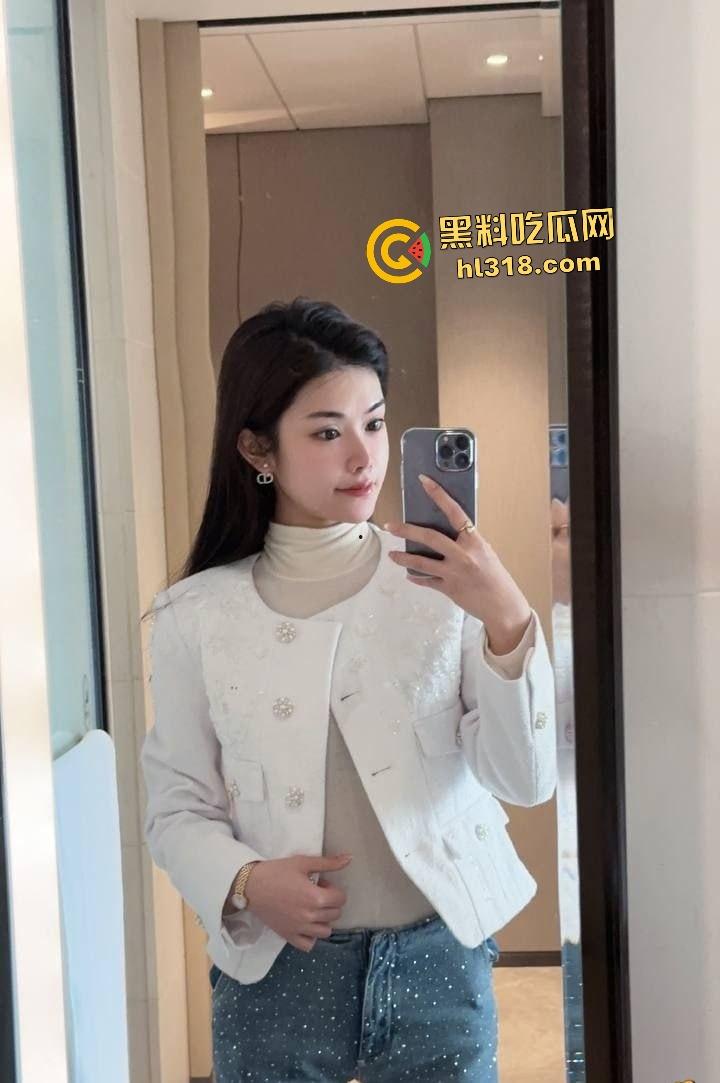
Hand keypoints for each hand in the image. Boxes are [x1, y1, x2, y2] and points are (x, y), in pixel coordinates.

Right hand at [233, 852, 351, 952]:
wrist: (251, 886)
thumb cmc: (277, 872)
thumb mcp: (303, 862)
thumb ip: (328, 863)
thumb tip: (349, 858)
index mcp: (316, 898)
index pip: (341, 899)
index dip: (333, 889)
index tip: (321, 884)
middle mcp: (311, 917)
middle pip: (335, 914)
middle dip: (330, 902)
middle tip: (315, 893)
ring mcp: (300, 929)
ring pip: (326, 931)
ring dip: (324, 920)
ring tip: (312, 909)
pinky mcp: (289, 936)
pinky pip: (309, 945)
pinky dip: (311, 937)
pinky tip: (306, 925)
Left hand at [384, 474, 532, 652]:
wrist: (503, 606)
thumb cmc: (496, 577)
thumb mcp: (485, 553)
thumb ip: (467, 542)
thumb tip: (446, 533)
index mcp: (474, 541)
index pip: (454, 512)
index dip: (438, 495)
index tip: (424, 481)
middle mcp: (463, 555)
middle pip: (430, 538)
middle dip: (406, 531)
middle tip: (389, 526)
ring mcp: (454, 573)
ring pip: (421, 563)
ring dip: (403, 558)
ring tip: (392, 555)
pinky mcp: (448, 589)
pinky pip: (427, 581)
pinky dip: (417, 578)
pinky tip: (409, 575)